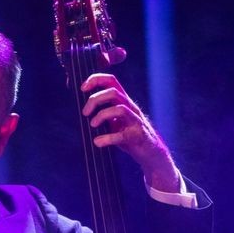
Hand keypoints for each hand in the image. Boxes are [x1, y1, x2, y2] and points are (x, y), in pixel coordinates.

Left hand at [80, 73, 179, 192]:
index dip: (96, 79)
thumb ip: (103, 114)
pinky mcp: (137, 136)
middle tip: (85, 113)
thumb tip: (84, 111)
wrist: (151, 153)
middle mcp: (131, 108)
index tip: (82, 88)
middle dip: (95, 99)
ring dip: (102, 115)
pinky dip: (108, 138)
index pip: (112, 81)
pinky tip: (98, 142)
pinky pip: (122, 135)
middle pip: (113, 92)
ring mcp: (135, 121)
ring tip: (93, 125)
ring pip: (120, 109)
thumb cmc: (130, 136)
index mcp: (124, 102)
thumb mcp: (115, 121)